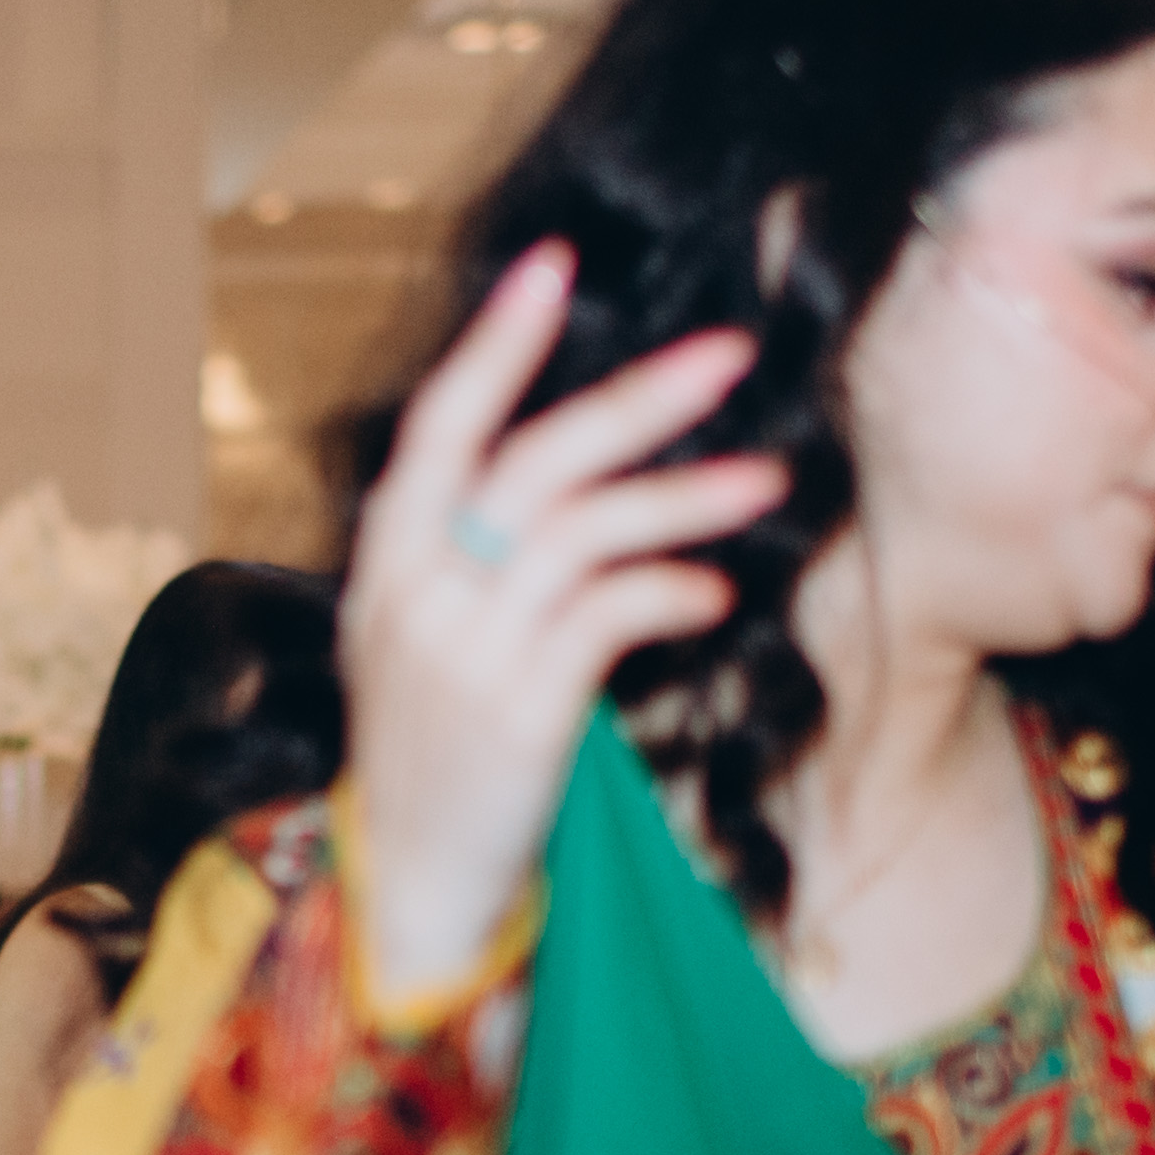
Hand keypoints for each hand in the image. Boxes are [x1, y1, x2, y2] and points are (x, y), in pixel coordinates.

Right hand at [340, 245, 780, 1006]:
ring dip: (686, 498)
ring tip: (768, 483)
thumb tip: (584, 480)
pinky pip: (607, 618)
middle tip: (730, 353)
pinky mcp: (518, 712)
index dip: (497, 342)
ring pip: (584, 532)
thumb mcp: (426, 645)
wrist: (414, 890)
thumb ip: (478, 562)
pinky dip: (668, 592)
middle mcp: (413, 593)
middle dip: (638, 397)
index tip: (554, 264)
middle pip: (534, 460)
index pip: (439, 423)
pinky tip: (712, 596)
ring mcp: (461, 652)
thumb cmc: (439, 759)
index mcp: (386, 561)